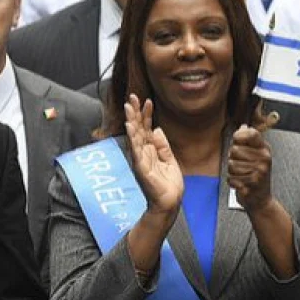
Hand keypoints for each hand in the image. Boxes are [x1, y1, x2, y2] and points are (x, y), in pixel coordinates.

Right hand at [124, 95, 182, 216]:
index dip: (146, 114)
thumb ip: (162, 145)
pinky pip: (136, 151)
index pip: (145, 128)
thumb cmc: (168, 184)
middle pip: (137, 129)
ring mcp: (140, 160)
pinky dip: (132, 138)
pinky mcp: (141, 168)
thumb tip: (156, 129)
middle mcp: (142, 153)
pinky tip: (130, 127)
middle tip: (132, 97)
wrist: (170, 202)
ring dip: (131, 121)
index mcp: (149, 150)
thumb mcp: (169, 160)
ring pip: (134, 137)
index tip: (147, 100)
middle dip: (135, 112)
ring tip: (129, 107)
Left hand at [228, 125, 273, 212]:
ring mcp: (259, 173)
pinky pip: (231, 179)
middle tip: (241, 165)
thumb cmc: (256, 175)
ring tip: (242, 175)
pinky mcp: (251, 185)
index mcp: (265, 150)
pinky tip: (241, 184)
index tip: (237, 140)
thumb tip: (242, 126)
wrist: (261, 200)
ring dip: (232, 172)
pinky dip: (232, 182)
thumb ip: (248, 142)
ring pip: (231, 165)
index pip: (251, 134)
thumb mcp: (256, 156)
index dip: (239, 135)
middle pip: (234, 150)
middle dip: (233, 158)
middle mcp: (264, 160)